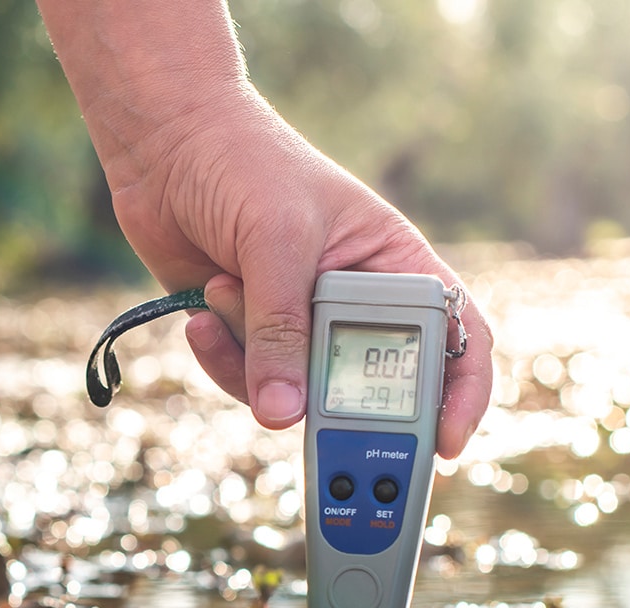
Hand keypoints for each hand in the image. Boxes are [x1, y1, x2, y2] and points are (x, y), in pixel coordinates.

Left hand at [111, 92, 493, 457]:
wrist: (165, 143)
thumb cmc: (244, 163)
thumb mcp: (277, 241)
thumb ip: (282, 329)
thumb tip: (283, 415)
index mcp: (393, 265)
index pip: (455, 334)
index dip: (464, 391)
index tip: (447, 441)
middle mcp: (354, 302)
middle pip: (374, 386)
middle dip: (337, 405)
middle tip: (310, 424)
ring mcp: (299, 323)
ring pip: (299, 393)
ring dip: (254, 360)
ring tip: (223, 290)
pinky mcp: (248, 335)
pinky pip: (248, 382)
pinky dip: (221, 357)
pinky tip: (201, 311)